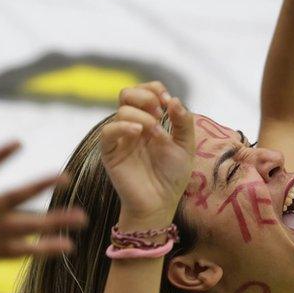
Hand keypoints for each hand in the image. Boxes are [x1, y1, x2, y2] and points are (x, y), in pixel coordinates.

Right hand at [100, 82, 194, 226]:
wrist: (160, 203)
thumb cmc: (172, 176)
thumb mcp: (186, 146)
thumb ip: (183, 122)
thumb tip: (173, 99)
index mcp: (150, 121)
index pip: (144, 91)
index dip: (154, 89)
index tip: (167, 102)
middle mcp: (133, 126)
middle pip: (127, 93)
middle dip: (145, 96)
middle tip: (159, 113)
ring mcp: (121, 138)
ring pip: (121, 110)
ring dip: (142, 116)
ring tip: (155, 132)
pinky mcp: (110, 153)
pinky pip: (108, 131)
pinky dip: (122, 126)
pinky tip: (138, 133)